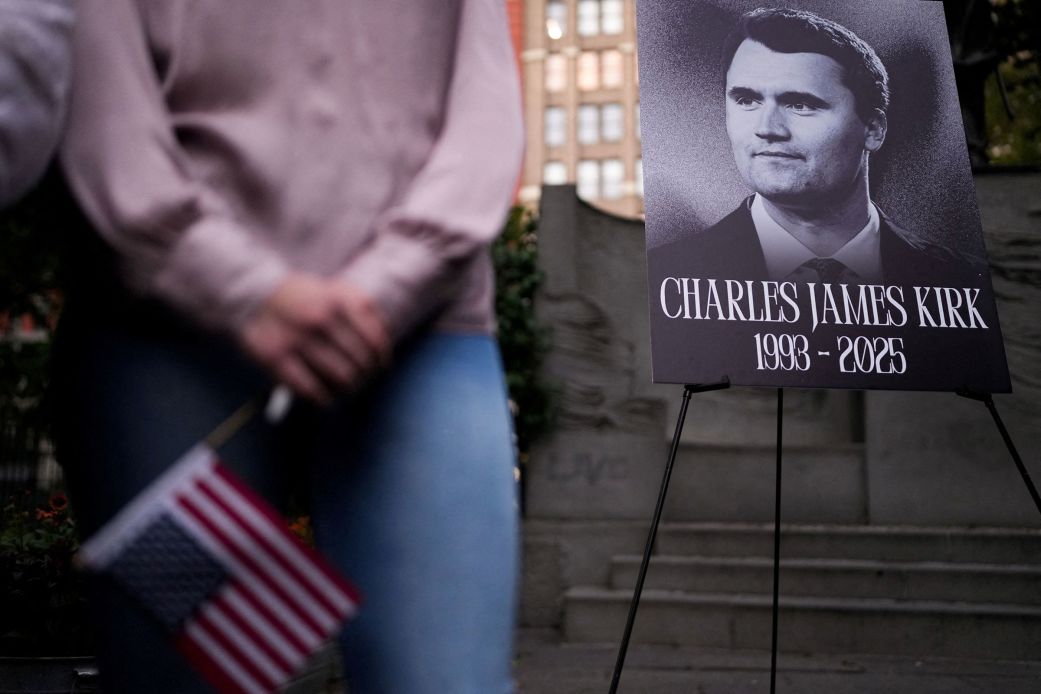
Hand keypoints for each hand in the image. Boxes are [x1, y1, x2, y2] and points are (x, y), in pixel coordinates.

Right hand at [238, 273, 390, 403]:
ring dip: (349, 390)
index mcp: (340, 301)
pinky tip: (326, 398)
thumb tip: (384, 348)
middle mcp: (321, 319)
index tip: (380, 368)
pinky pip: (310, 389)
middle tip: (362, 381)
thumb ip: (364, 311)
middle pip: (361, 363)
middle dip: (366, 377)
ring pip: (342, 378)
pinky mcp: (275, 357)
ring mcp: (298, 338)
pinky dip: (324, 399)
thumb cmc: (305, 298)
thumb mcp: (337, 290)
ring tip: (346, 390)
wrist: (253, 295)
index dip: (381, 360)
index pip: (376, 341)